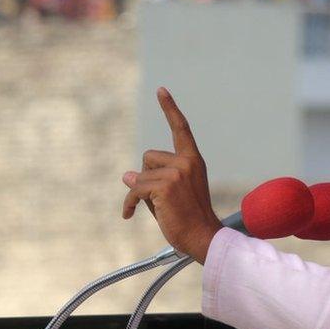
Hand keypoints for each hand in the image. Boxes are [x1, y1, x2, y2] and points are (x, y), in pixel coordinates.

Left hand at [122, 87, 222, 262]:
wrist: (203, 238)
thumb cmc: (187, 220)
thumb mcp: (169, 195)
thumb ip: (151, 181)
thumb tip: (127, 175)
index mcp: (193, 161)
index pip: (180, 129)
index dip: (170, 109)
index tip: (160, 90)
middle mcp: (186, 162)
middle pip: (148, 157)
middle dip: (146, 177)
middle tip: (158, 200)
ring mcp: (177, 172)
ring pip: (140, 176)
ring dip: (139, 194)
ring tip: (155, 210)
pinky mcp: (165, 185)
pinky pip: (135, 190)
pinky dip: (129, 204)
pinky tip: (128, 215)